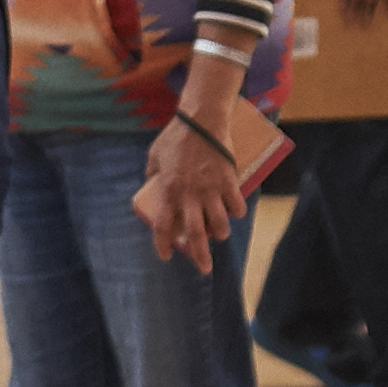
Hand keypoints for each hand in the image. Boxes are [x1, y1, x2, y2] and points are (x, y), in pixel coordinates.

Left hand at [136, 109, 248, 269]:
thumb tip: (151, 188)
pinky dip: (236, 212)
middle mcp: (190, 194)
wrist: (202, 118)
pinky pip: (236, 205)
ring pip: (219, 223)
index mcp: (168, 189)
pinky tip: (233, 212)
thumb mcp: (154, 156)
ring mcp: (211, 188)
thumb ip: (152, 175)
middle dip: (200, 255)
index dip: (163, 244)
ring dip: (220, 233)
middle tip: (204, 268)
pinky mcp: (228, 180)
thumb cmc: (175, 136)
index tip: (166, 255)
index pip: (162, 225)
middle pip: (195, 233)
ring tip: (219, 234)